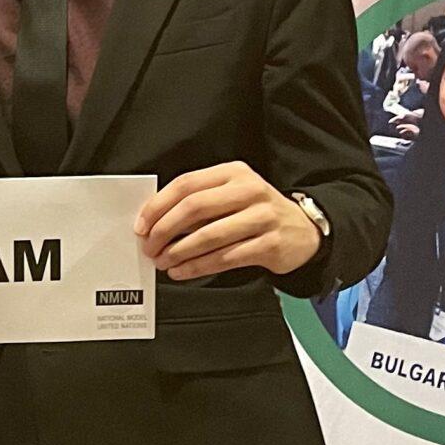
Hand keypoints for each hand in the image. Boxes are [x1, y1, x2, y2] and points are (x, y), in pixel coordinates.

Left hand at [135, 162, 321, 280]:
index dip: (159, 205)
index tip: (141, 225)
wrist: (303, 231)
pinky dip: (198, 267)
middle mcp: (249, 190)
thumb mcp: (232, 194)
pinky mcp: (269, 244)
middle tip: (149, 247)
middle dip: (165, 230)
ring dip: (179, 252)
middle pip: (195, 208)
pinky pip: (225, 258)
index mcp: (233, 173)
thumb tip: (154, 221)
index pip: (187, 185)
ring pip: (209, 236)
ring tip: (162, 262)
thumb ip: (199, 200)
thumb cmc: (255, 212)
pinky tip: (182, 271)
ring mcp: (262, 217)